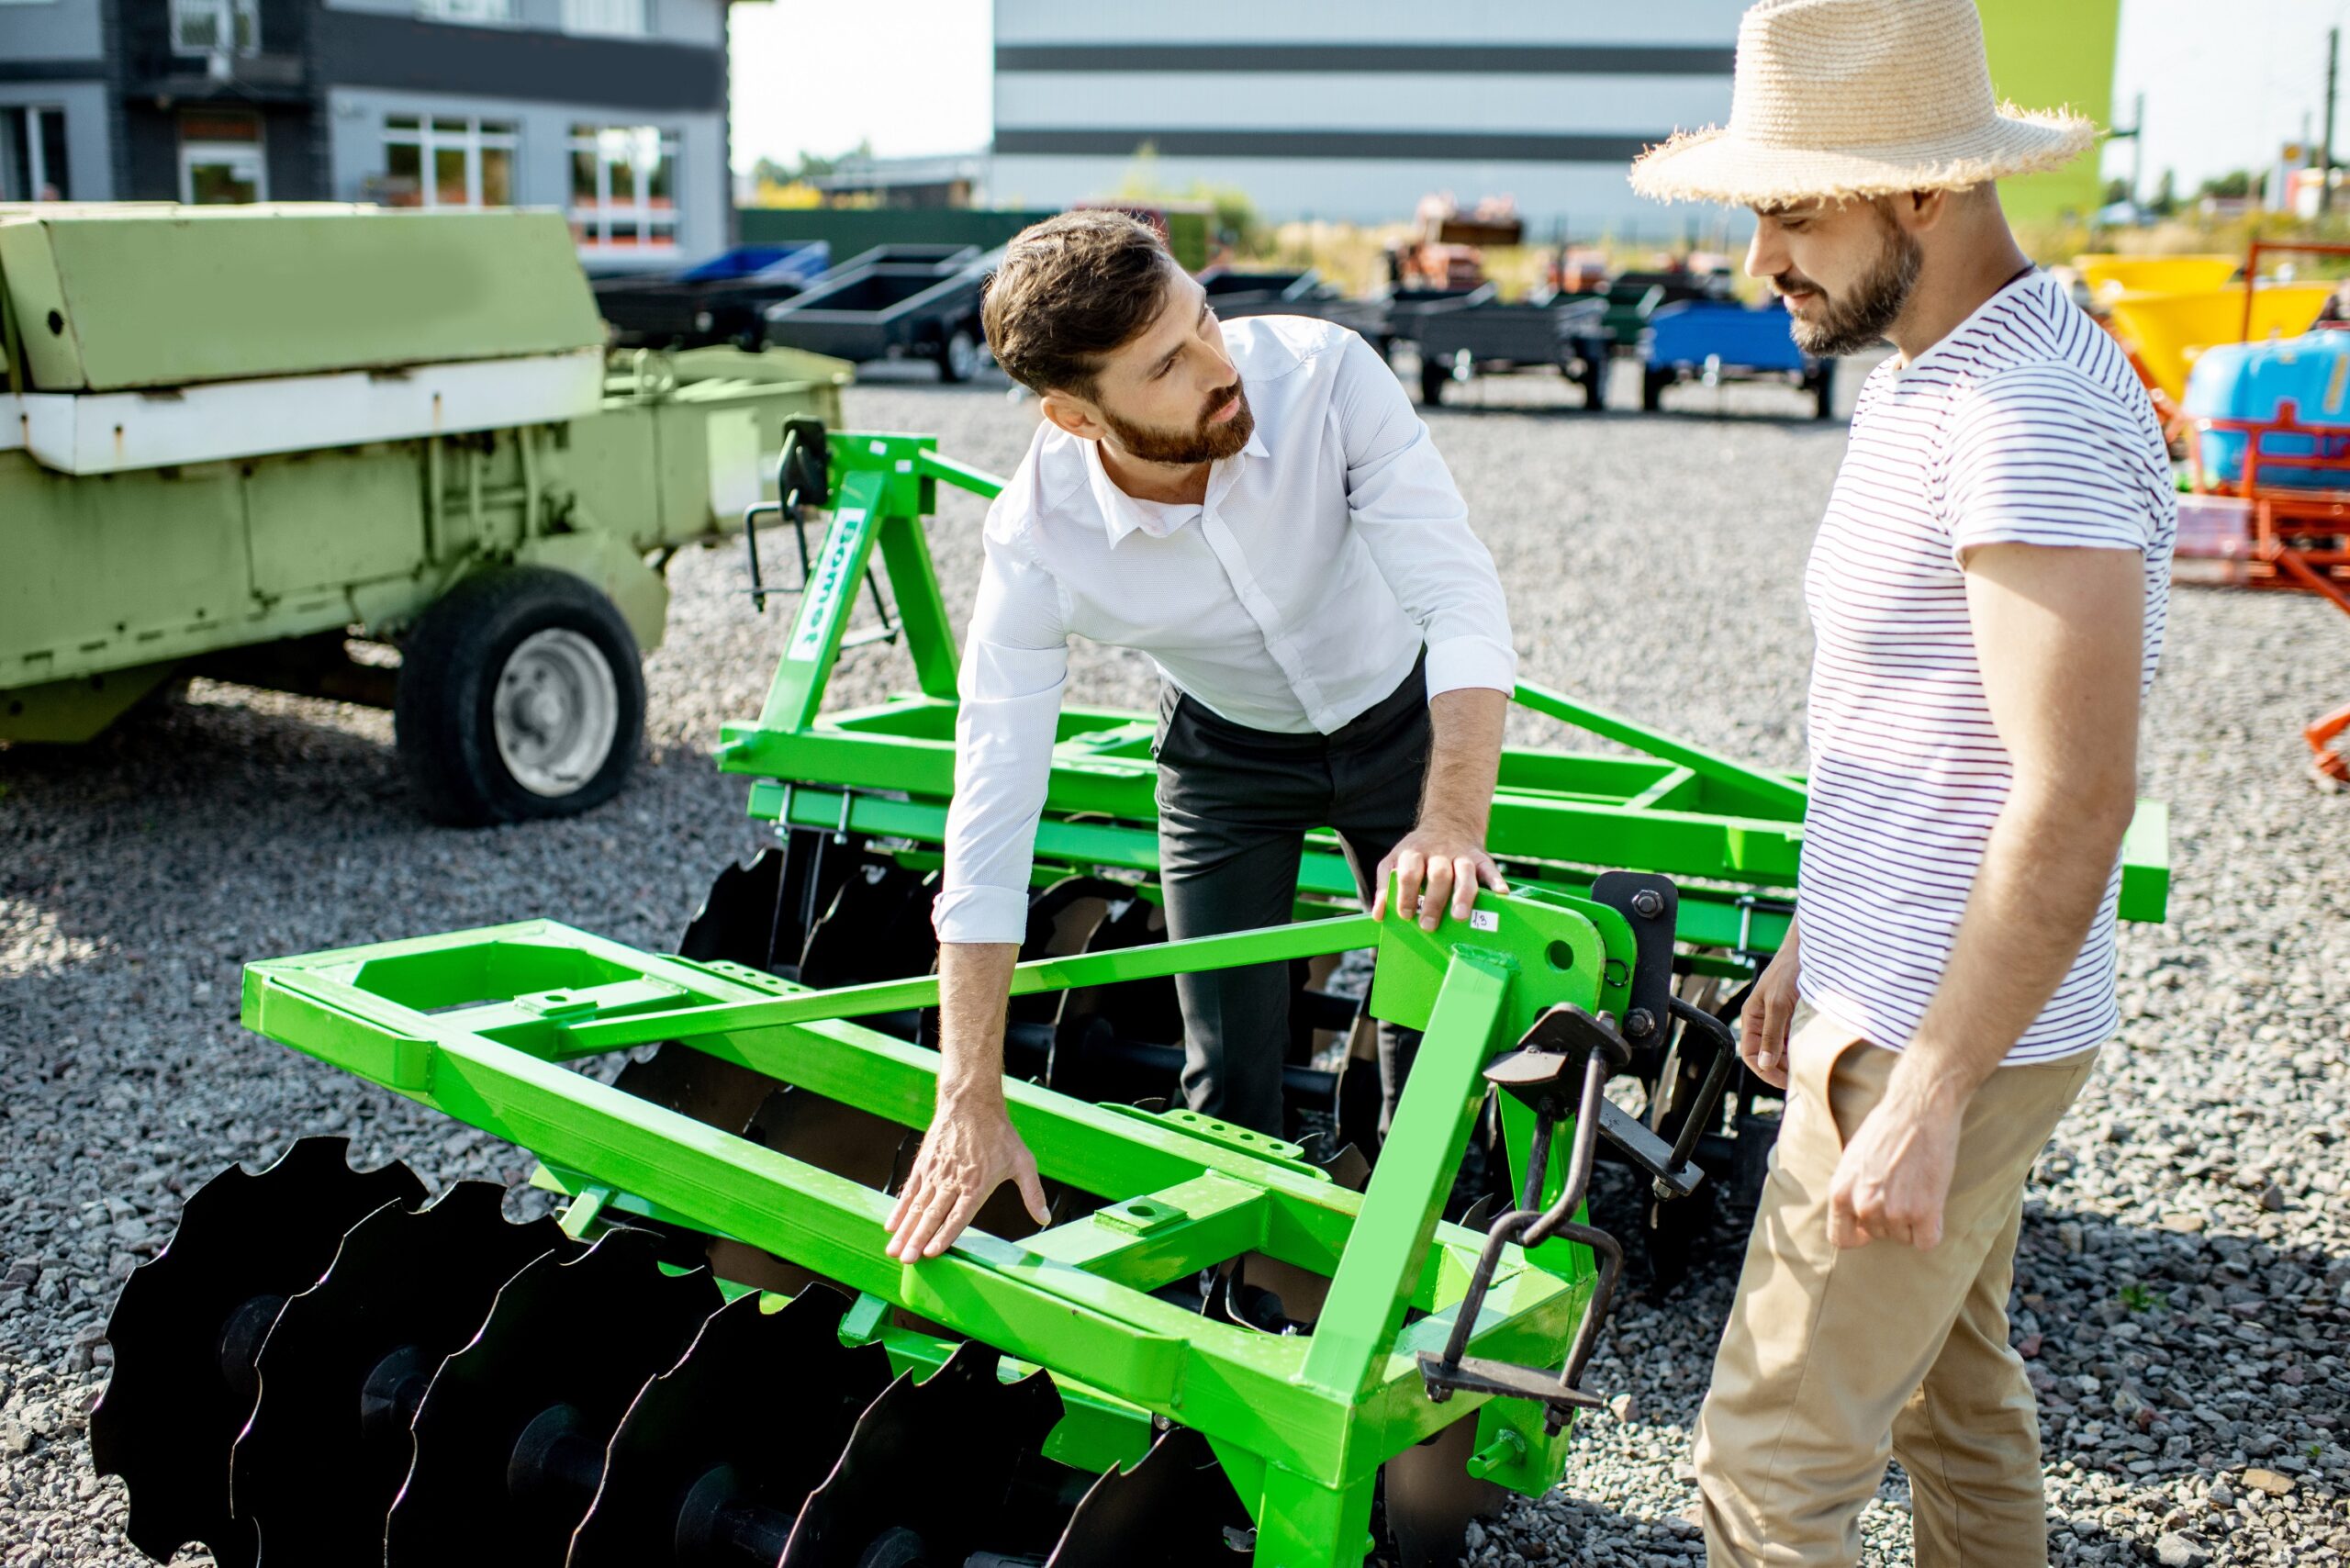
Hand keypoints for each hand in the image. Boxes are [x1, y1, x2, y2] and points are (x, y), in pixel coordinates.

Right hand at [883, 1089, 1049, 1260]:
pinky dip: (900, 1210)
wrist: (971, 1103)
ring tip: (893, 1250)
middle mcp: (953, 1182)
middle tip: (905, 1260)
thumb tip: (1045, 1219)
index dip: (944, 1236)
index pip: (958, 1217)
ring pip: (917, 1207)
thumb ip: (1033, 1193)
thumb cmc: (1000, 1134)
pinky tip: (892, 1226)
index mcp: (977, 1185)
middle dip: (917, 1240)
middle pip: (932, 1216)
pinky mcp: (924, 1165)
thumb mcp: (1023, 1162)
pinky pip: (909, 1192)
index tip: (931, 1254)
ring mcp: (935, 1174)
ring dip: (905, 1230)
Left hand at [1373, 821, 1507, 931]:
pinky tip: (1500, 894)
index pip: (1409, 872)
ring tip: (1459, 916)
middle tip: (1428, 925)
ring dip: (1463, 895)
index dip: (1406, 894)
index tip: (1406, 915)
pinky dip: (1496, 881)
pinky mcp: (1481, 858)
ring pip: (1465, 872)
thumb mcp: (1395, 861)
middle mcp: (1439, 853)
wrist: (1449, 822)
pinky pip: (1490, 868)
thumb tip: (1378, 915)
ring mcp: (1462, 855)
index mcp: (1414, 853)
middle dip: (1433, 901)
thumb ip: (1384, 886)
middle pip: (1438, 874)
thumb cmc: (1418, 853)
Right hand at [1737, 939, 1800, 1088]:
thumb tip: (1765, 1063)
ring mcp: (1780, 1019)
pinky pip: (1794, 1040)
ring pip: (1781, 1050)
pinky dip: (1801, 1050)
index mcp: (1751, 1017)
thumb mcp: (1778, 1004)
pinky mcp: (1794, 1017)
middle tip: (1800, 1080)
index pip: (1750, 1054)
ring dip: (1791, 1061)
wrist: (1810, 951)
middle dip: (1780, 1069)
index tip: (1783, 1082)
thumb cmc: (1788, 971)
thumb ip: (1771, 1035)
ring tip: (1807, 1070)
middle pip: (1766, 1055)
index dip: (1764, 1070)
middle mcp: (1763, 1021)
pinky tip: (1812, 1055)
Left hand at [1827, 1083, 1960, 1249]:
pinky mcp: (1924, 1213)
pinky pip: (1926, 1242)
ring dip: (1913, 1221)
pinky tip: (1933, 1207)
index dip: (1857, 1234)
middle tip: (1902, 1188)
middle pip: (1879, 1235)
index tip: (1869, 1227)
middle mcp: (1863, 1206)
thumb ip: (1852, 1189)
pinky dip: (1932, 1229)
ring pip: (1904, 1237)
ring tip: (1917, 1188)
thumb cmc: (1886, 1128)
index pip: (1840, 1238)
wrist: (1919, 1110)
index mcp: (1840, 1192)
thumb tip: (1857, 1214)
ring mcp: (1894, 1212)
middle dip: (1890, 1219)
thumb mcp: (1852, 1159)